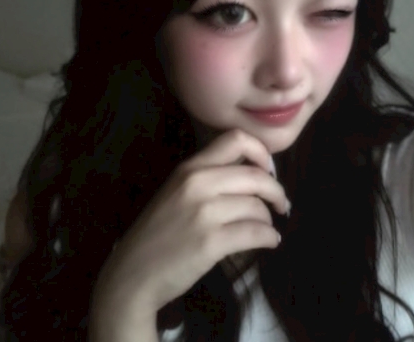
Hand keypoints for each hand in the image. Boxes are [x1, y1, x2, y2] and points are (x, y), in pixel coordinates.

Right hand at [92, 129, 288, 322]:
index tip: (268, 171)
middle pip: (256, 176)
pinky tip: (269, 242)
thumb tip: (254, 173)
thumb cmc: (158, 235)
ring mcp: (204, 213)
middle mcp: (198, 184)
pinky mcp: (211, 242)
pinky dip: (270, 238)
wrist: (133, 274)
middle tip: (281, 204)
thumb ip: (208, 179)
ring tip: (265, 229)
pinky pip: (257, 233)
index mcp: (190, 168)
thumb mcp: (176, 193)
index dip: (262, 152)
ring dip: (269, 220)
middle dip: (276, 191)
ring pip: (258, 207)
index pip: (236, 139)